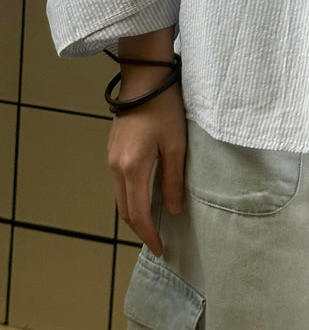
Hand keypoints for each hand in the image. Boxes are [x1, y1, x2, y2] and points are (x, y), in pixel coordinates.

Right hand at [107, 74, 186, 256]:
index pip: (137, 214)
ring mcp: (111, 158)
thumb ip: (173, 179)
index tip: (160, 249)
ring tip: (153, 223)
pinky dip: (130, 197)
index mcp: (132, 168)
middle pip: (124, 210)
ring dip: (134, 213)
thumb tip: (172, 209)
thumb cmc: (165, 109)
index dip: (148, 234)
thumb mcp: (175, 145)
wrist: (144, 80)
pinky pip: (119, 183)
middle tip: (157, 241)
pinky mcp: (113, 150)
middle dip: (140, 229)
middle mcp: (116, 167)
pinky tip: (145, 197)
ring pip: (120, 197)